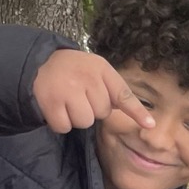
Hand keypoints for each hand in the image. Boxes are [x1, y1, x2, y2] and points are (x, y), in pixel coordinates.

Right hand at [33, 48, 154, 132]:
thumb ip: (113, 88)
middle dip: (91, 109)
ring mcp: (68, 90)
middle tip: (78, 95)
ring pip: (85, 122)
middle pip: (102, 113)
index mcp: (101, 69)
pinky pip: (65, 126)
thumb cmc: (73, 70)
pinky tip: (56, 108)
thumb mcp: (96, 70)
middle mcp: (87, 78)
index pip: (123, 94)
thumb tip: (135, 113)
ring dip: (76, 117)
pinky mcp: (51, 102)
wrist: (38, 62)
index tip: (150, 124)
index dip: (137, 111)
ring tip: (67, 101)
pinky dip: (60, 122)